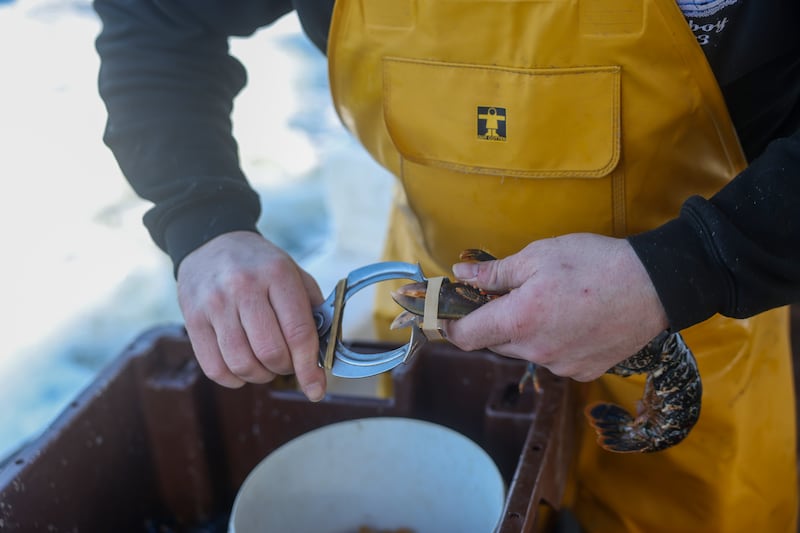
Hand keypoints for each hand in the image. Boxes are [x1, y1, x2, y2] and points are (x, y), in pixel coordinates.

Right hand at [176, 231, 325, 400]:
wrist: (212, 242)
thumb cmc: (262, 267)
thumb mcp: (294, 275)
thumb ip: (314, 313)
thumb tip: (323, 359)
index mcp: (277, 274)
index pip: (298, 332)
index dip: (309, 368)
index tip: (316, 390)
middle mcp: (244, 286)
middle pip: (270, 352)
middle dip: (285, 368)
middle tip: (286, 362)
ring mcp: (214, 303)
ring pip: (242, 364)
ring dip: (260, 376)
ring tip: (265, 364)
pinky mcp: (192, 318)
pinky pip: (214, 368)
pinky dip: (234, 379)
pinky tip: (242, 368)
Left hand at [443, 234, 668, 380]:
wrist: (656, 286)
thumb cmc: (595, 263)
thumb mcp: (539, 256)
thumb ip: (495, 272)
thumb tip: (460, 275)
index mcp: (519, 321)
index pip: (465, 336)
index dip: (449, 325)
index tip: (446, 312)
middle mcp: (536, 351)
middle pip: (495, 342)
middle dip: (493, 321)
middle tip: (507, 294)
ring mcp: (561, 365)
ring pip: (525, 351)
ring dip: (524, 331)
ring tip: (549, 303)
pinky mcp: (583, 372)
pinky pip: (553, 359)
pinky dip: (553, 341)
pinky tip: (572, 319)